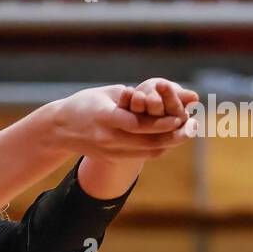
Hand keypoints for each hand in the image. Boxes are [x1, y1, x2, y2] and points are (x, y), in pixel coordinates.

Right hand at [54, 85, 195, 161]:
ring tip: (187, 132)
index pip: (137, 123)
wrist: (59, 131)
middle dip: (173, 135)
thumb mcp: (102, 93)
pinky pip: (141, 155)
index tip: (180, 116)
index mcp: (105, 118)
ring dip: (169, 143)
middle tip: (193, 126)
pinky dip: (158, 148)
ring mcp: (110, 151)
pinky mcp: (112, 157)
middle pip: (147, 141)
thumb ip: (128, 96)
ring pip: (147, 151)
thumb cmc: (83, 105)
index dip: (160, 122)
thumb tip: (151, 95)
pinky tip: (170, 139)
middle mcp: (109, 138)